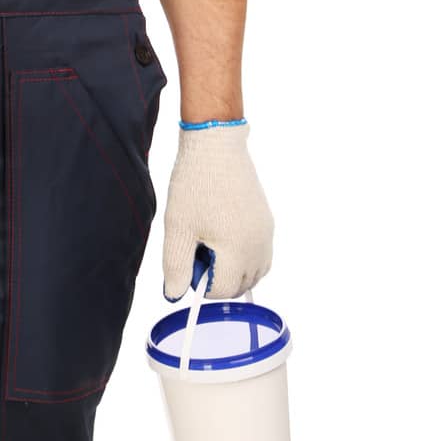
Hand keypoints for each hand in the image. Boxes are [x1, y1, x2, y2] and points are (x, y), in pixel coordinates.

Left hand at [162, 121, 273, 300]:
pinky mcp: (267, 221)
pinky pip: (260, 253)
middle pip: (241, 285)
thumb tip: (173, 295)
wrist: (216, 144)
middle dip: (217, 278)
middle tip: (196, 248)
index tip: (188, 257)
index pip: (221, 291)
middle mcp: (259, 247)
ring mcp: (266, 234)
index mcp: (238, 252)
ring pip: (254, 272)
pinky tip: (221, 232)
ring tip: (208, 242)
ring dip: (233, 270)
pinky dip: (244, 255)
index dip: (199, 282)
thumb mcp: (177, 227)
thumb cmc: (195, 184)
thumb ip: (175, 266)